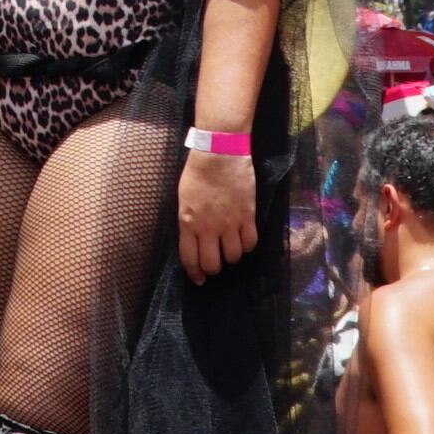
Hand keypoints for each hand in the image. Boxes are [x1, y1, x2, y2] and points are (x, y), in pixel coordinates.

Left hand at [178, 150, 257, 282]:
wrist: (219, 154)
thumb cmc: (197, 173)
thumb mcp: (183, 200)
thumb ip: (188, 222)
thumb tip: (194, 240)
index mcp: (188, 223)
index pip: (190, 259)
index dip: (195, 273)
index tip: (199, 279)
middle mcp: (208, 228)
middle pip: (213, 264)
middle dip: (213, 269)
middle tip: (216, 263)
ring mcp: (230, 223)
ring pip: (234, 256)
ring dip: (232, 257)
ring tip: (230, 249)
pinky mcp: (248, 216)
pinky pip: (251, 242)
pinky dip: (248, 246)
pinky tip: (244, 240)